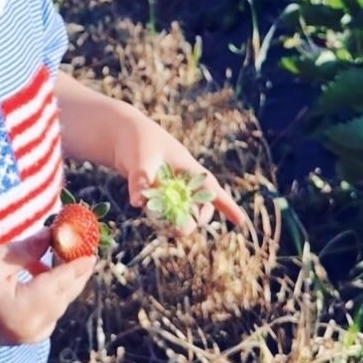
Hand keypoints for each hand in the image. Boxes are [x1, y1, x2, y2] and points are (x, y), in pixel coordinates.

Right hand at [0, 232, 94, 345]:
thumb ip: (32, 248)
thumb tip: (57, 234)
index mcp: (25, 310)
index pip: (61, 284)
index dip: (78, 265)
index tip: (92, 250)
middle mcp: (30, 330)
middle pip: (63, 298)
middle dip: (74, 274)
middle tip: (84, 251)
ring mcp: (25, 338)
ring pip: (57, 308)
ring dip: (62, 285)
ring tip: (62, 258)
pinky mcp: (20, 337)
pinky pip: (47, 317)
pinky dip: (50, 297)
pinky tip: (42, 276)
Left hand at [113, 112, 246, 230]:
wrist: (122, 134)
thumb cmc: (138, 140)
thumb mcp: (141, 158)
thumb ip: (141, 180)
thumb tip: (137, 203)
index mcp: (188, 168)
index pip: (211, 189)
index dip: (226, 205)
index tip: (241, 221)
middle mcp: (183, 181)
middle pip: (198, 207)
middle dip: (193, 220)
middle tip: (178, 229)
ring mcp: (170, 188)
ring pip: (184, 212)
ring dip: (179, 222)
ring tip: (167, 229)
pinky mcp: (157, 194)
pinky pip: (167, 212)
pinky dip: (164, 219)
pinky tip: (160, 224)